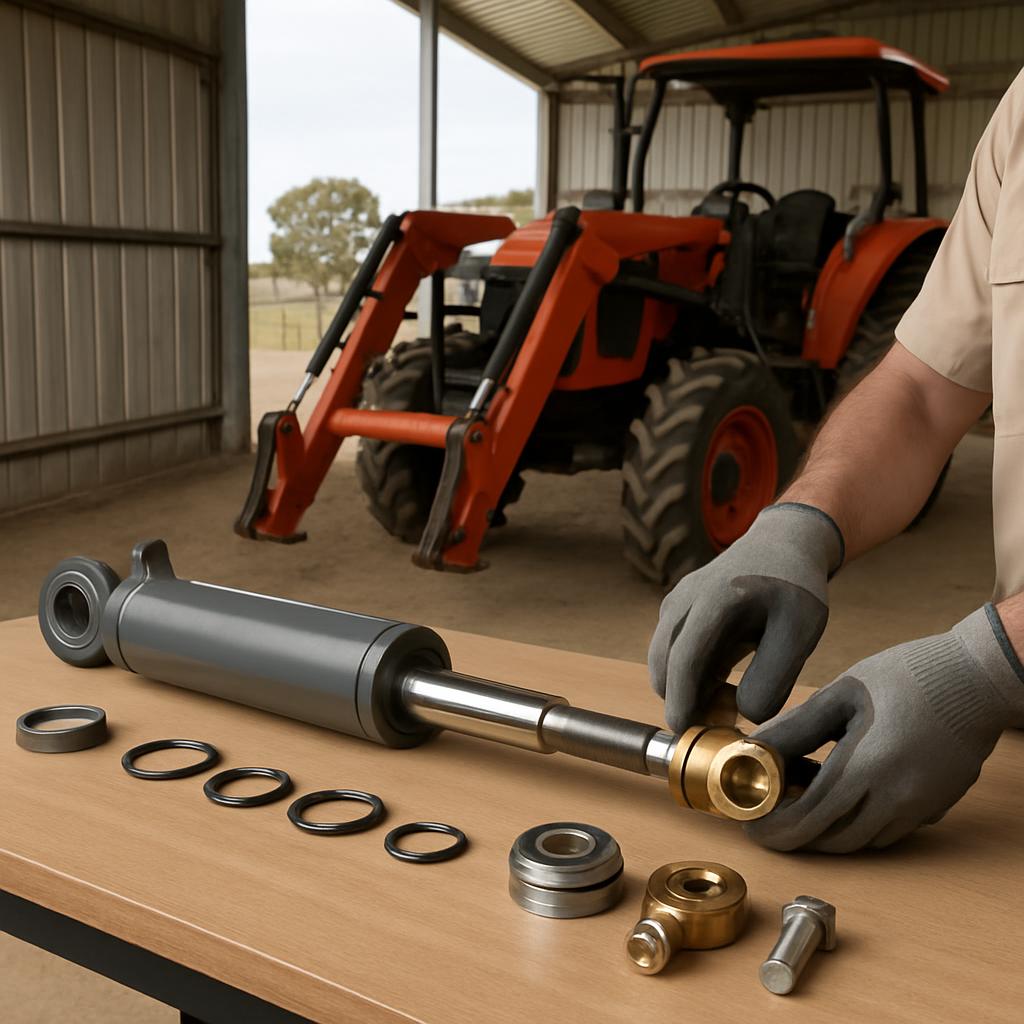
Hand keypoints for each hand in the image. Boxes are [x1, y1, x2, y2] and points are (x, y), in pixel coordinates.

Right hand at [648, 503, 842, 731]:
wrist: (780, 545)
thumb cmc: (794, 586)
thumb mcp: (801, 630)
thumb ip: (775, 675)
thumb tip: (744, 714)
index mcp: (716, 598)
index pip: (684, 656)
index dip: (680, 698)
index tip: (684, 732)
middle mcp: (684, 600)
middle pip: (664, 664)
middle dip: (685, 701)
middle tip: (728, 721)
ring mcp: (674, 604)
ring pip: (663, 663)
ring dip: (687, 691)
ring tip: (733, 699)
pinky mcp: (674, 613)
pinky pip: (671, 655)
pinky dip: (689, 678)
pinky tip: (725, 684)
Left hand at [745, 606, 1023, 852]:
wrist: (977, 677)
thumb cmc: (907, 675)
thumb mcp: (842, 693)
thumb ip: (796, 727)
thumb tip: (755, 748)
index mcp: (868, 768)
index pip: (811, 819)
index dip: (776, 829)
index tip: (752, 827)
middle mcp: (897, 799)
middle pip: (835, 839)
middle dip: (797, 834)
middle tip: (771, 814)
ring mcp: (921, 808)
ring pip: (863, 840)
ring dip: (828, 830)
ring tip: (803, 796)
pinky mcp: (936, 807)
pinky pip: (888, 829)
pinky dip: (858, 822)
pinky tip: (844, 791)